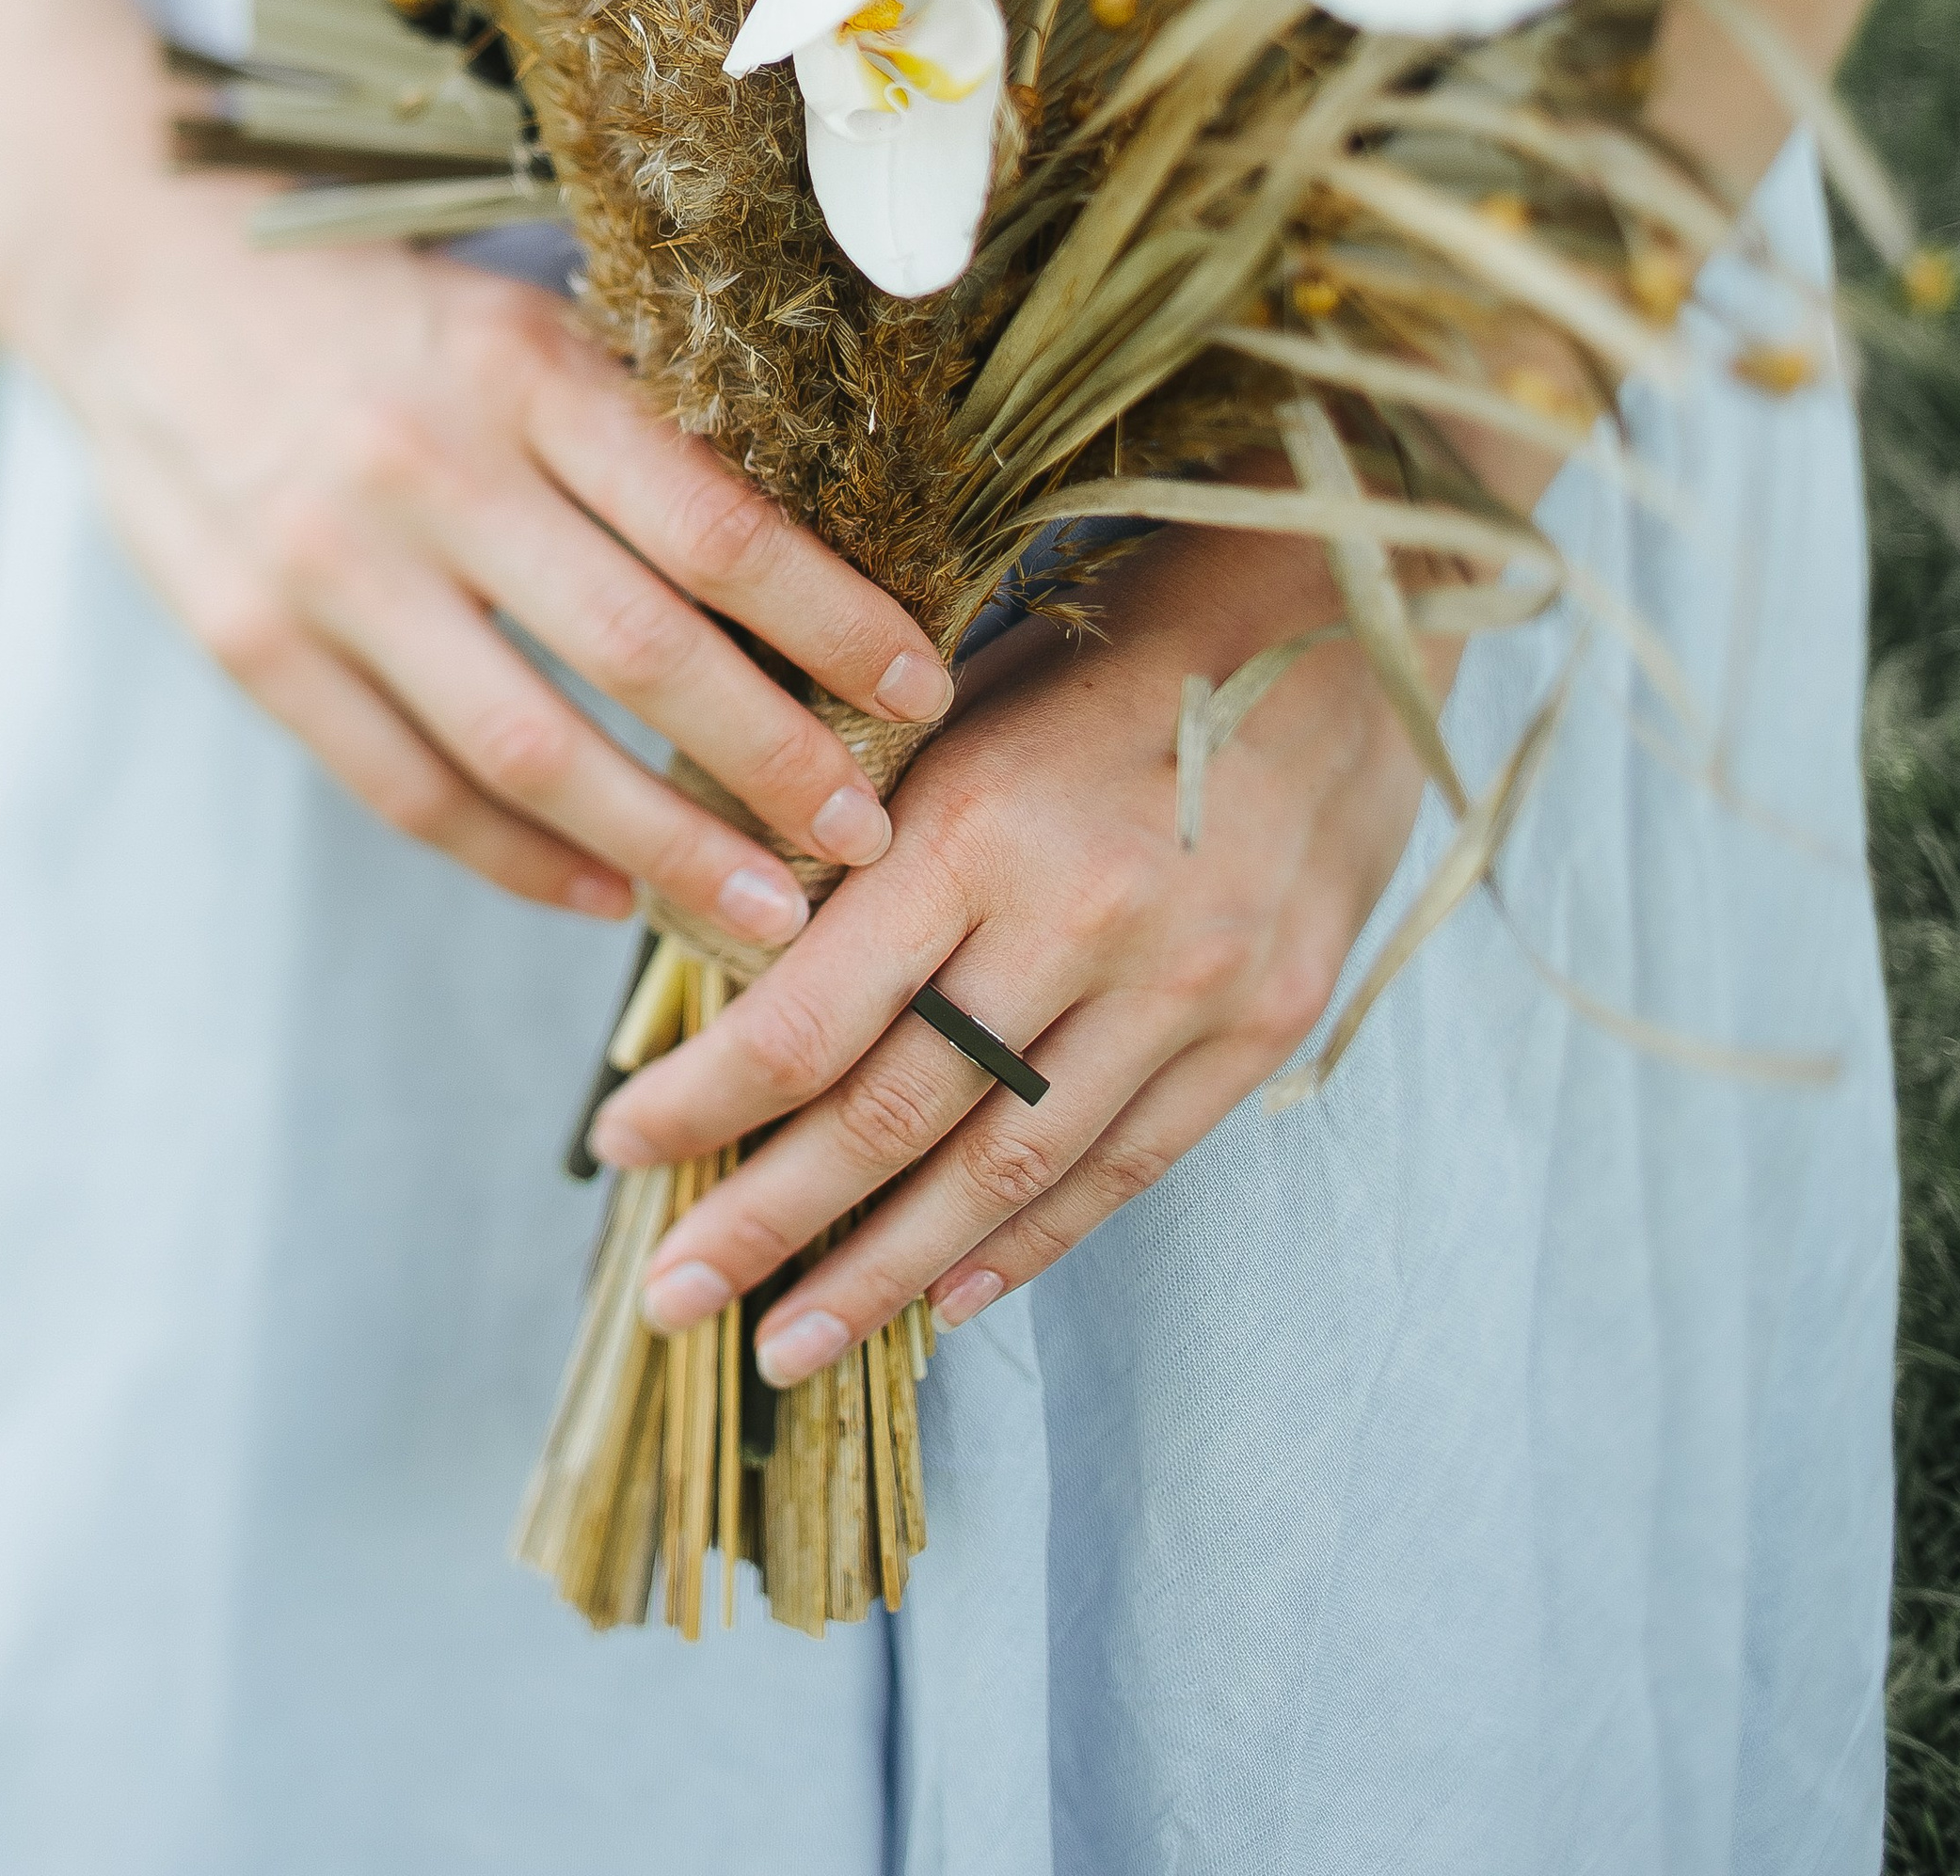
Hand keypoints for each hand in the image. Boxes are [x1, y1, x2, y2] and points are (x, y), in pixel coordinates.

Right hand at [26, 174, 951, 935]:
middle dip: (772, 760)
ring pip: (527, 747)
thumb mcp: (518, 321)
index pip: (717, 522)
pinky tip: (603, 892)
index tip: (924, 689)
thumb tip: (808, 553)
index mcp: (525, 369)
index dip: (833, 621)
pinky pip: (407, 786)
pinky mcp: (253, 641)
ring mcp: (334, 566)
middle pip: (641, 651)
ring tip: (764, 911)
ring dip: (661, 845)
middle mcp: (435, 470)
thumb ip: (634, 425)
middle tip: (870, 836)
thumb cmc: (377, 299)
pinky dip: (515, 857)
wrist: (140, 264)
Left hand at [592, 521, 1437, 1381]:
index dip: (703, 1099)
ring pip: (1005, 1170)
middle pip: (893, 1116)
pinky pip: (1125, 1165)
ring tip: (790, 1349)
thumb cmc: (1117, 647)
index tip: (614, 1149)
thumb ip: (863, 831)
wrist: (1345, 611)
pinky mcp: (1266, 1022)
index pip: (811, 1012)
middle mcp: (1079, 918)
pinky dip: (1028, 1242)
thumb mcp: (964, 699)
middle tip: (673, 1296)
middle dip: (766, 1223)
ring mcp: (1186, 983)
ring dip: (885, 1274)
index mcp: (977, 822)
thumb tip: (729, 949)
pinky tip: (947, 1300)